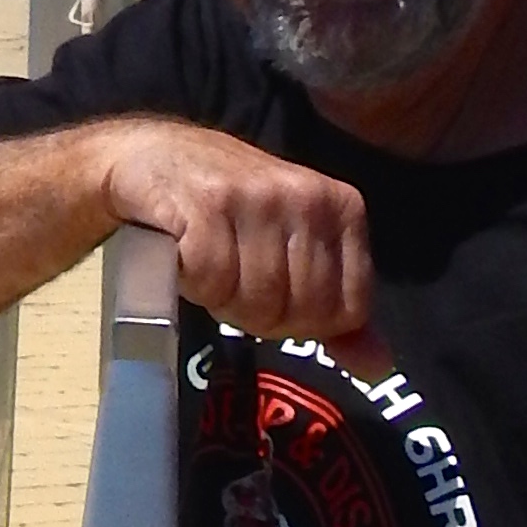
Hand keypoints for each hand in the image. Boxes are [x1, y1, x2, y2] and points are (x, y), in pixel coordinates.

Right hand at [94, 116, 374, 347]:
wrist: (150, 158)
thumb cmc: (228, 209)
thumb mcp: (294, 249)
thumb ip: (334, 306)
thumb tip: (376, 368)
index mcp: (342, 208)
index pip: (348, 310)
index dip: (303, 321)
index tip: (272, 295)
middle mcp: (308, 196)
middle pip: (300, 311)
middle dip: (259, 314)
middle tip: (233, 282)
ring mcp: (259, 197)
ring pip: (256, 301)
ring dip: (221, 299)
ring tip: (207, 265)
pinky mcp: (207, 203)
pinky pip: (213, 282)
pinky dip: (192, 282)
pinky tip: (184, 255)